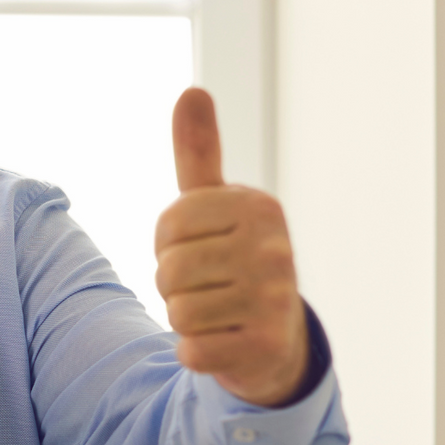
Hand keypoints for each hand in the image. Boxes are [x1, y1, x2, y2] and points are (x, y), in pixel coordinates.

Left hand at [155, 88, 308, 406]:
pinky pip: (191, 351)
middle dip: (175, 285)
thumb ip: (199, 152)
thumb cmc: (234, 260)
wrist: (275, 340)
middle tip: (210, 287)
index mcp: (259, 208)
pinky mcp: (265, 348)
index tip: (199, 249)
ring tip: (219, 312)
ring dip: (187, 319)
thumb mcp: (215, 204)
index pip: (168, 226)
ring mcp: (275, 300)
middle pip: (169, 271)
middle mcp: (276, 250)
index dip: (168, 244)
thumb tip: (192, 91)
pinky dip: (197, 353)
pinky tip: (225, 343)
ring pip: (178, 311)